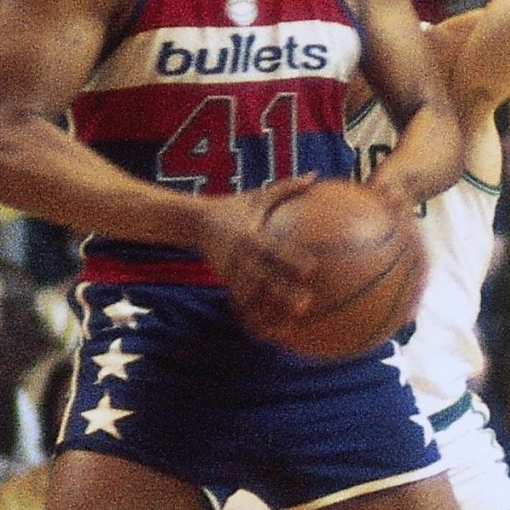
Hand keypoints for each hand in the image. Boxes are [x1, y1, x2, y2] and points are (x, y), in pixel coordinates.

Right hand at [198, 179, 318, 324]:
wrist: (195, 221)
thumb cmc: (233, 207)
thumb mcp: (257, 196)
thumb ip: (286, 188)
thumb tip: (315, 175)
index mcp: (253, 236)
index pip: (275, 249)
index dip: (291, 259)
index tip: (312, 269)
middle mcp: (243, 258)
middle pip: (265, 278)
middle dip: (283, 293)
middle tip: (306, 305)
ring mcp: (233, 273)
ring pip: (253, 297)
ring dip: (269, 313)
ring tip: (287, 329)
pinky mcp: (227, 283)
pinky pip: (241, 303)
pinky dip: (253, 318)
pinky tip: (267, 334)